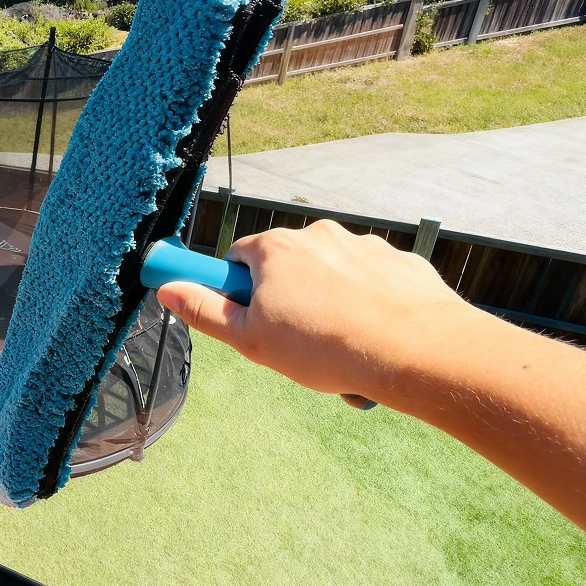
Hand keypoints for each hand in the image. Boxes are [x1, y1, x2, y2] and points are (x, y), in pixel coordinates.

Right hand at [156, 219, 478, 402]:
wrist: (417, 350)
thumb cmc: (327, 347)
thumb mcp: (249, 339)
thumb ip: (204, 311)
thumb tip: (168, 289)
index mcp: (276, 248)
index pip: (235, 259)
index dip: (233, 291)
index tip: (238, 314)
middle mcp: (317, 235)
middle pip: (284, 267)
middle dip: (283, 301)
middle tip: (291, 342)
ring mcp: (362, 245)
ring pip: (329, 277)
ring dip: (326, 306)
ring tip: (338, 348)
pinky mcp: (399, 263)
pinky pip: (370, 283)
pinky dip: (366, 305)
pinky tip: (372, 338)